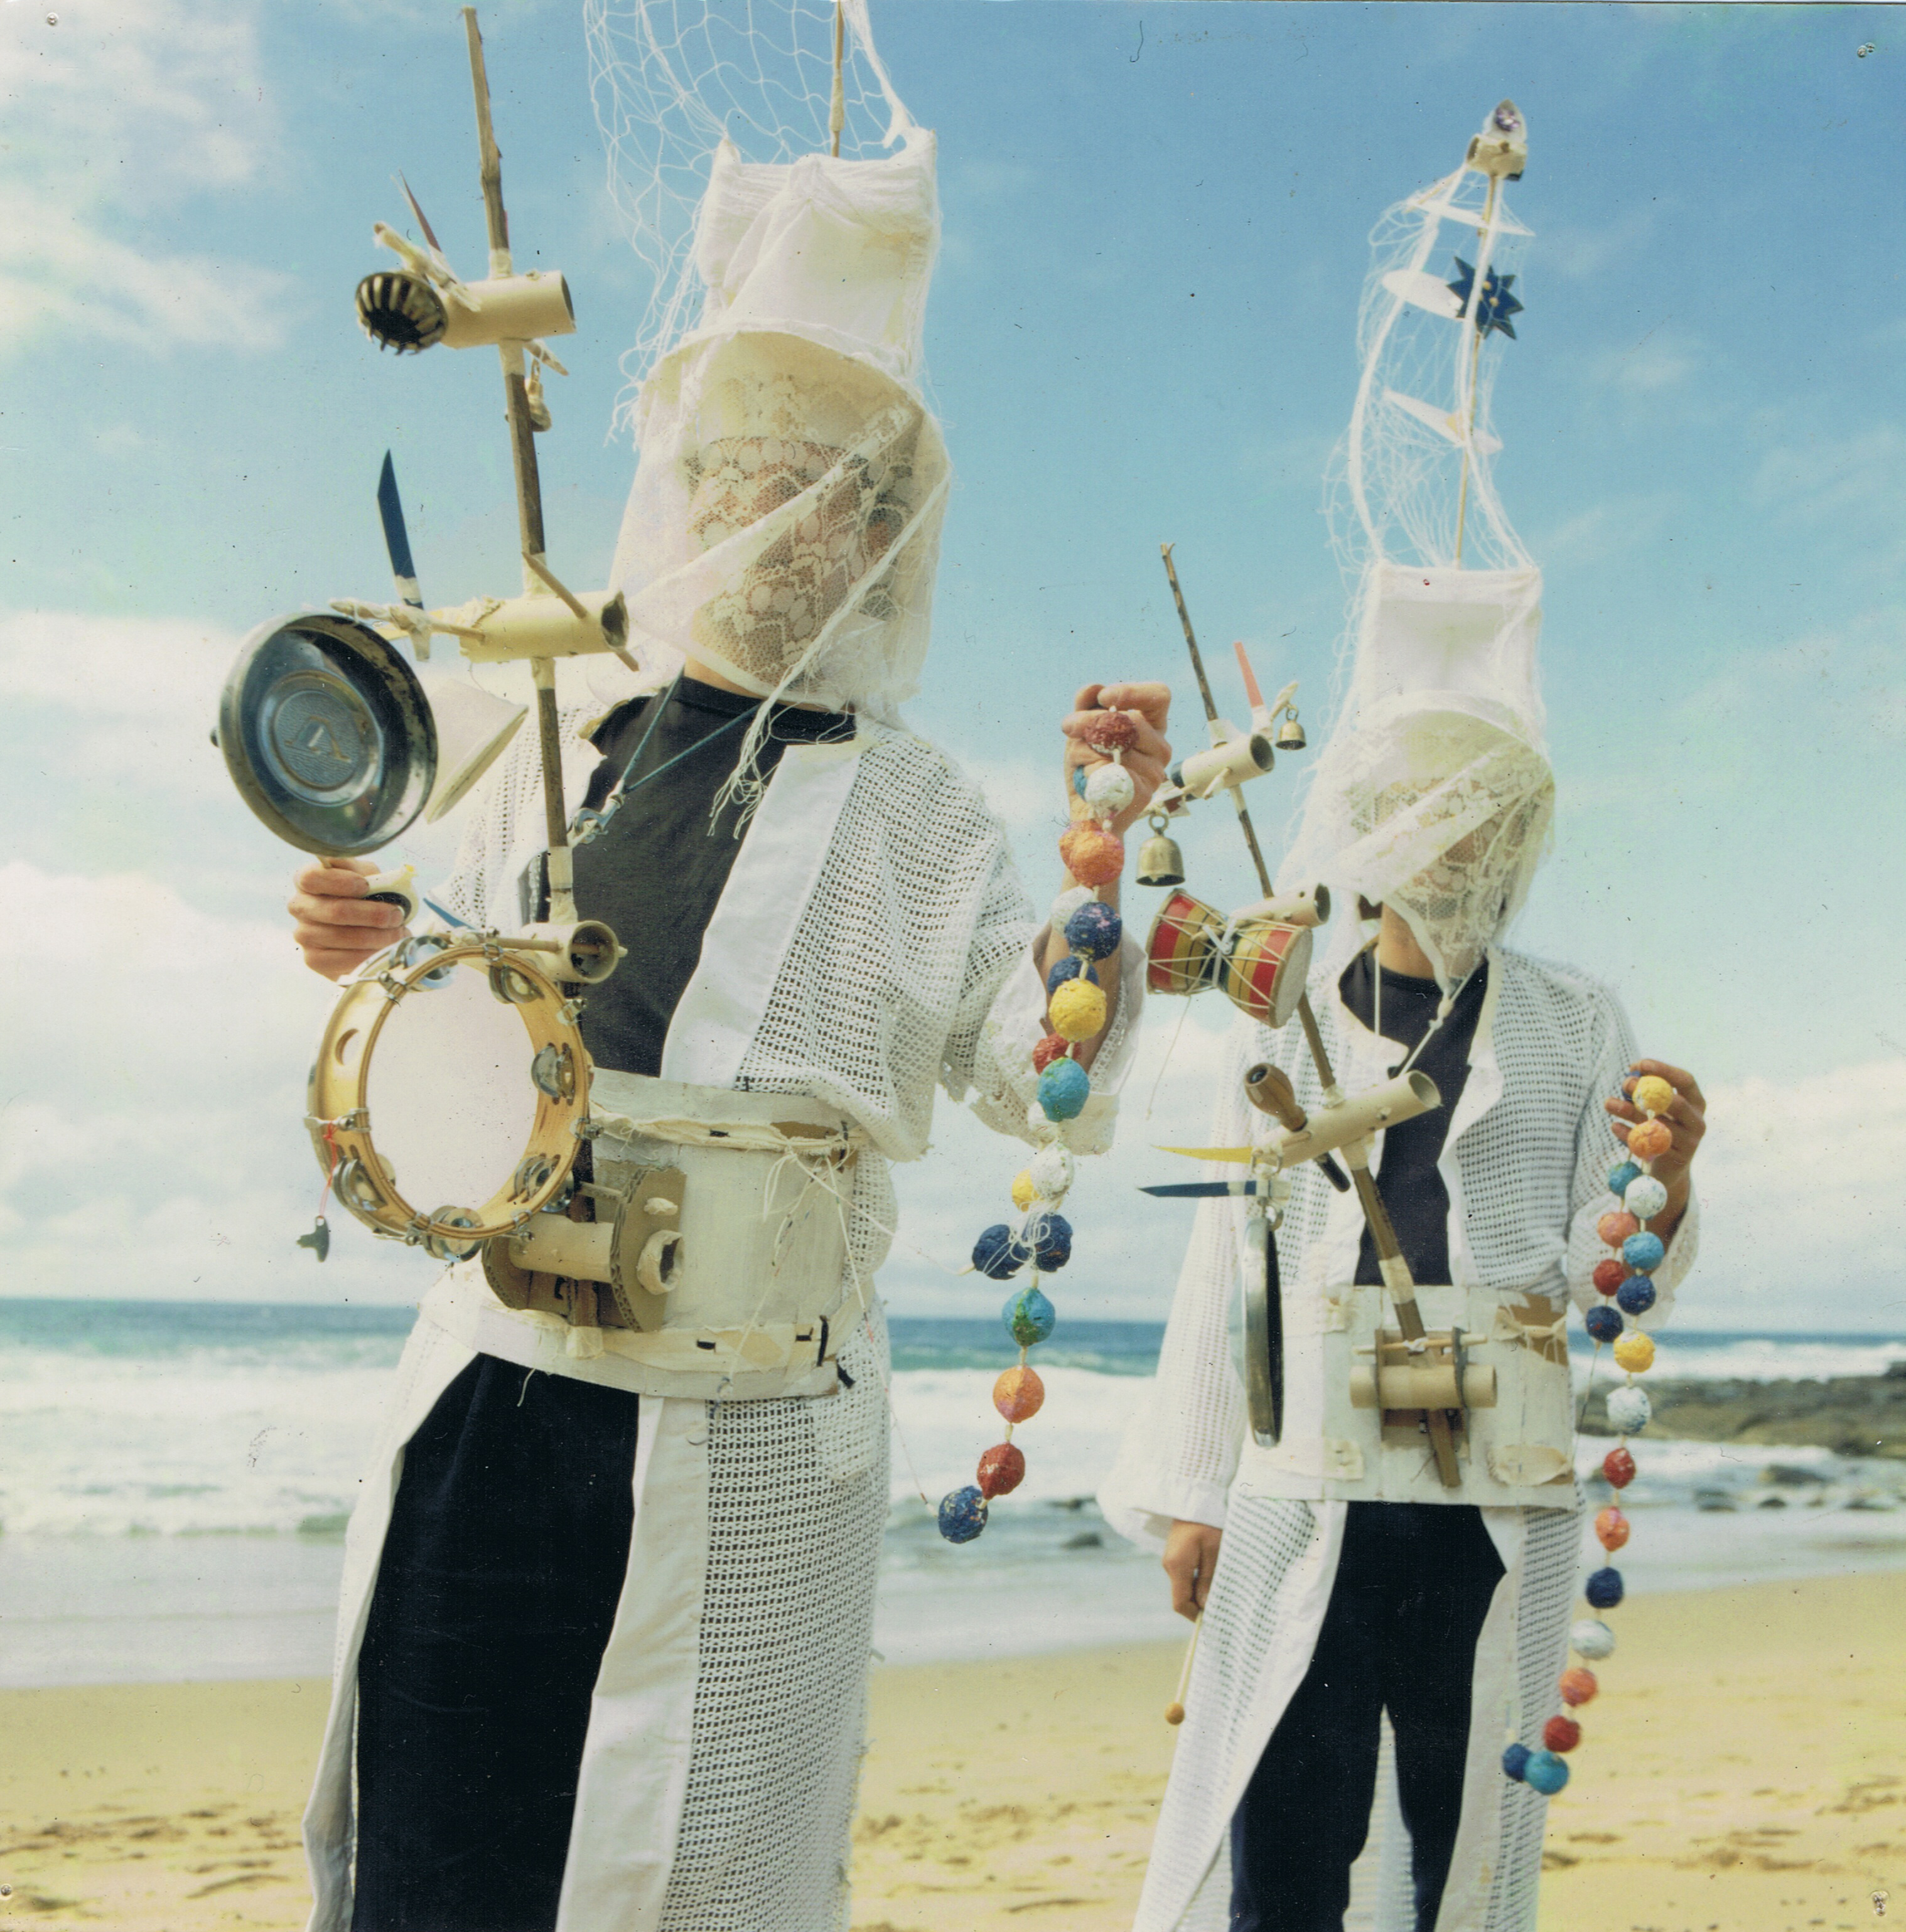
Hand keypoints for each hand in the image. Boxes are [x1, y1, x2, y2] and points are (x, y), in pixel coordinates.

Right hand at [288, 857, 406, 980]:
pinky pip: (344, 959)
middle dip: (373, 914)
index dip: (340, 882)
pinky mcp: (314, 959)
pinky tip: (385, 949)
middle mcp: (300, 907)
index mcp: (307, 881)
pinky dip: (370, 955)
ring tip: (397, 933)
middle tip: (396, 915)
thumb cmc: (367, 897)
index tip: (365, 886)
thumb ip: (364, 872)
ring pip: (343, 937)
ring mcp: (304, 935)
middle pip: (335, 911)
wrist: (370, 929)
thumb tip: (369, 878)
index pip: (311, 877)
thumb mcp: (367, 876)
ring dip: (378, 936)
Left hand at [1061, 681, 1171, 839]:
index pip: (1158, 696)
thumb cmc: (1089, 768)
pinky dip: (1093, 771)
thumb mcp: (1083, 733)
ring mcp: (1155, 771)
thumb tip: (1092, 689)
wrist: (1086, 812)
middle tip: (1068, 725)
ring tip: (1077, 758)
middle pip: (1134, 720)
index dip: (1133, 691)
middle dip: (1094, 720)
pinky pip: (1115, 771)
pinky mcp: (1144, 793)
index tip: (1105, 698)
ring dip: (1089, 747)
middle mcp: (1160, 747)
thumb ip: (1086, 708)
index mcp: (1151, 726)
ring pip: (1123, 746)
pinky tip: (1088, 779)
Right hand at [1163, 1518, 1222, 1620]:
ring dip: (1201, 1590)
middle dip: (1200, 1603)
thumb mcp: (1215, 1551)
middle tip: (1223, 1603)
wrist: (1196, 1496)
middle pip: (1183, 1595)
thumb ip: (1208, 1579)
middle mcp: (1169, 1564)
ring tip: (1222, 1586)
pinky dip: (1198, 1579)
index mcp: (1177, 1565)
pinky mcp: (1176, 1552)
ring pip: (1185, 1585)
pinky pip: (1186, 1574)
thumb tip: (1204, 1605)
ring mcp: (1171, 1558)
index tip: (1213, 1619)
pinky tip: (1214, 1573)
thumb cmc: (1209, 1521)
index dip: (1194, 1616)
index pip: (1180, 1603)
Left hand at [1605, 1058, 1706, 1226]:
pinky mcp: (1677, 1159)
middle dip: (1647, 1091)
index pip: (1686, 1081)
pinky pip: (1650, 1144)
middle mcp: (1697, 1121)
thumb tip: (1632, 1072)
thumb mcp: (1657, 1109)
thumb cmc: (1660, 1129)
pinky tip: (1614, 1126)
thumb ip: (1649, 1092)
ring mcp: (1691, 1142)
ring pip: (1659, 1124)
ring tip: (1608, 1103)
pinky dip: (1629, 1134)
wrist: (1667, 1169)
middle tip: (1623, 1084)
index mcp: (1696, 1103)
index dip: (1664, 1070)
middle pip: (1675, 1102)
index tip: (1640, 1064)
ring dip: (1630, 1111)